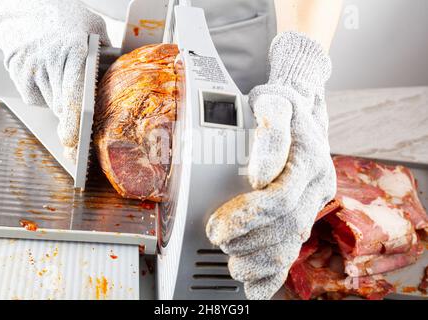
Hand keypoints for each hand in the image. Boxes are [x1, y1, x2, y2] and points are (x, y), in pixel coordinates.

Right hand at [0, 0, 110, 149]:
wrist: (33, 2)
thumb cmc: (69, 17)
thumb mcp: (96, 30)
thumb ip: (107, 58)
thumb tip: (121, 83)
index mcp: (75, 52)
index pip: (74, 97)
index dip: (75, 123)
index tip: (75, 141)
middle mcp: (50, 60)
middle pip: (61, 106)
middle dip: (72, 117)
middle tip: (80, 122)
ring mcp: (30, 64)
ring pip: (48, 102)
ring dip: (58, 100)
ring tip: (63, 79)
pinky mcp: (16, 67)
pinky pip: (32, 94)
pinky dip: (42, 92)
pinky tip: (48, 76)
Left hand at [206, 32, 336, 299]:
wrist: (299, 109)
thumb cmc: (279, 105)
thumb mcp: (272, 103)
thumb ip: (270, 133)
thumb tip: (261, 174)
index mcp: (309, 161)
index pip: (280, 200)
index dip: (247, 218)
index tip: (217, 227)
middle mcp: (316, 185)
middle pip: (285, 228)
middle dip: (249, 242)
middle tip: (218, 241)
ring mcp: (312, 202)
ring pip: (291, 244)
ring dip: (259, 261)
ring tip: (233, 265)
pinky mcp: (305, 213)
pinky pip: (294, 249)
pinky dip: (275, 274)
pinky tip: (255, 288)